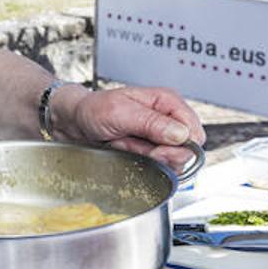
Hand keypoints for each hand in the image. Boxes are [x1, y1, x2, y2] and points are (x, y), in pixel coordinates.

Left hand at [61, 86, 204, 172]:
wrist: (73, 122)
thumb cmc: (93, 110)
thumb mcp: (120, 112)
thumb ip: (151, 123)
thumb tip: (181, 134)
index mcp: (167, 102)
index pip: (193, 131)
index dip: (180, 145)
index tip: (157, 149)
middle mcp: (167, 119)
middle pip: (187, 150)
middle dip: (160, 154)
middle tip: (134, 146)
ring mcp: (159, 137)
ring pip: (172, 161)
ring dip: (146, 158)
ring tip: (125, 144)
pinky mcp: (151, 152)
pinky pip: (157, 167)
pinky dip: (140, 163)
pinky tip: (125, 152)